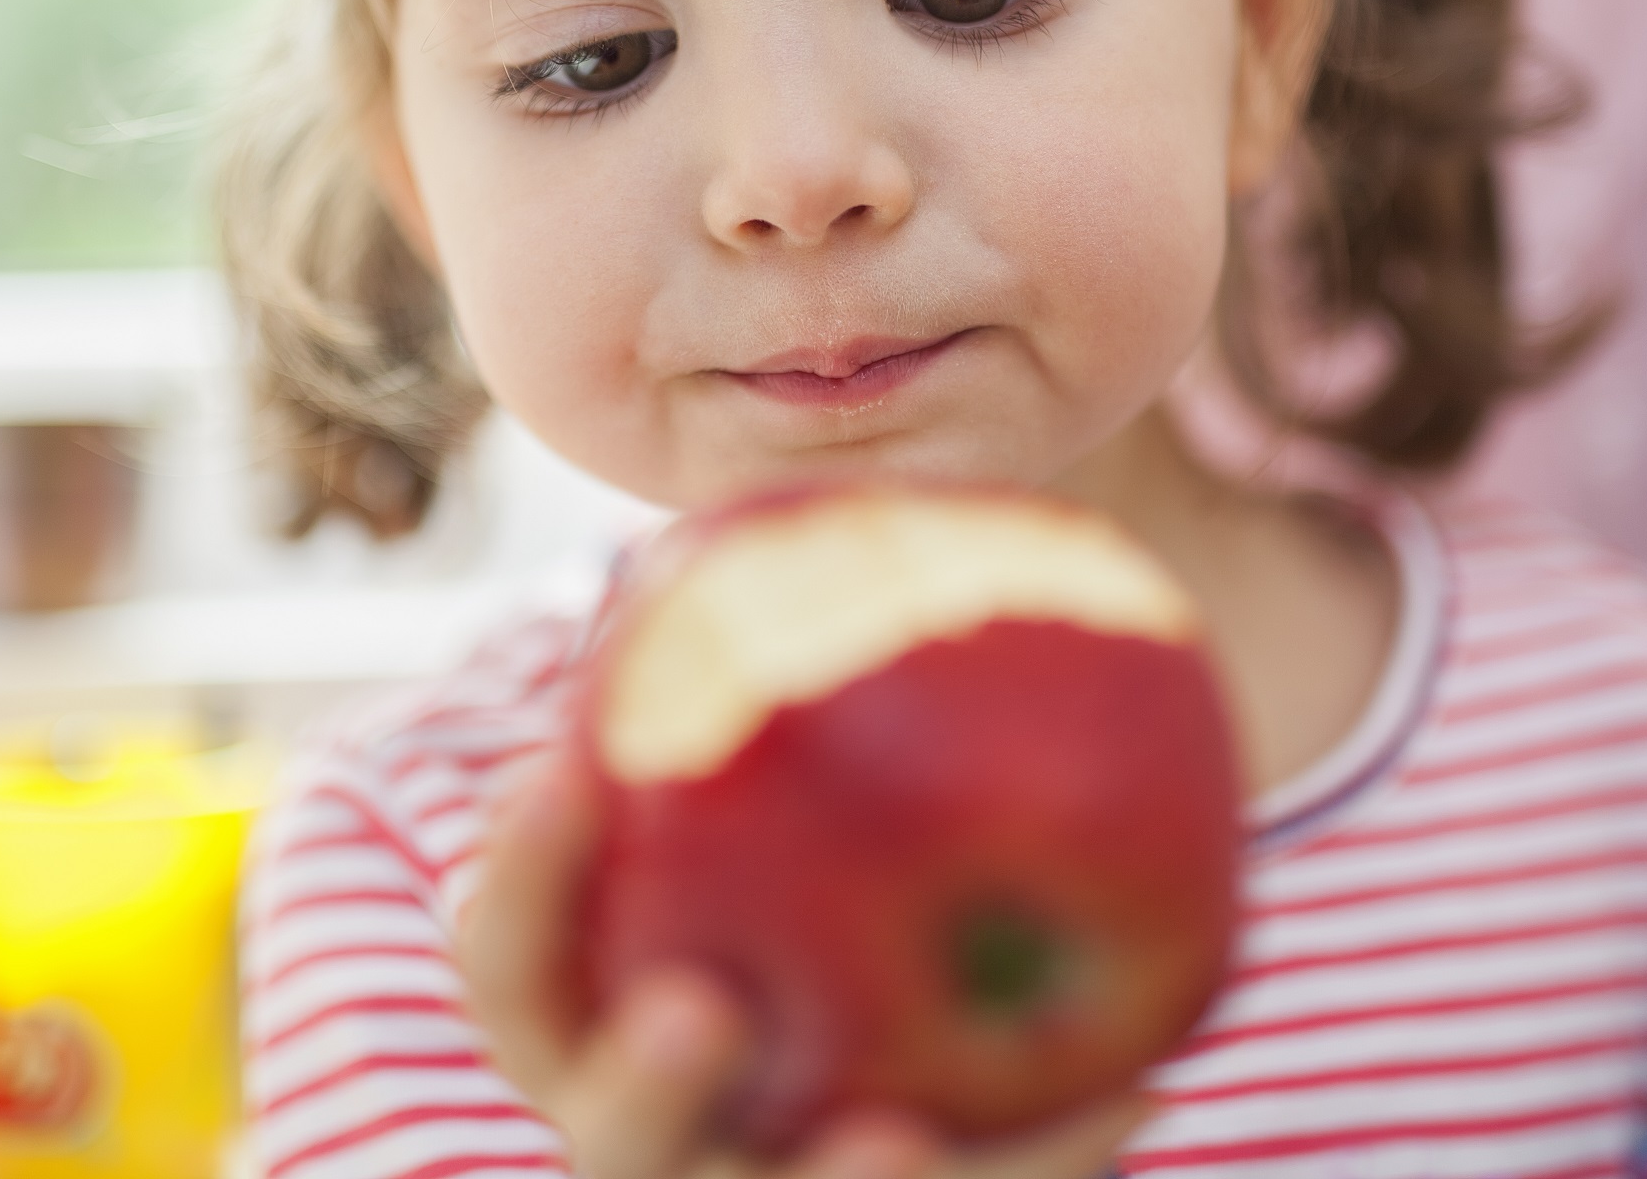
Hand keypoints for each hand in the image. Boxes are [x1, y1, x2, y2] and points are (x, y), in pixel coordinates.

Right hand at [456, 753, 1148, 1178]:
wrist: (884, 1068)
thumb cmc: (775, 877)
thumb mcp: (740, 804)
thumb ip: (729, 714)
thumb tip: (757, 530)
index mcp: (582, 1024)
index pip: (509, 967)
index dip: (520, 880)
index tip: (555, 773)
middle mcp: (648, 1137)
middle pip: (611, 1142)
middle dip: (638, 1087)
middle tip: (699, 1010)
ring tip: (898, 1133)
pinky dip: (1042, 1157)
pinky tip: (1137, 1080)